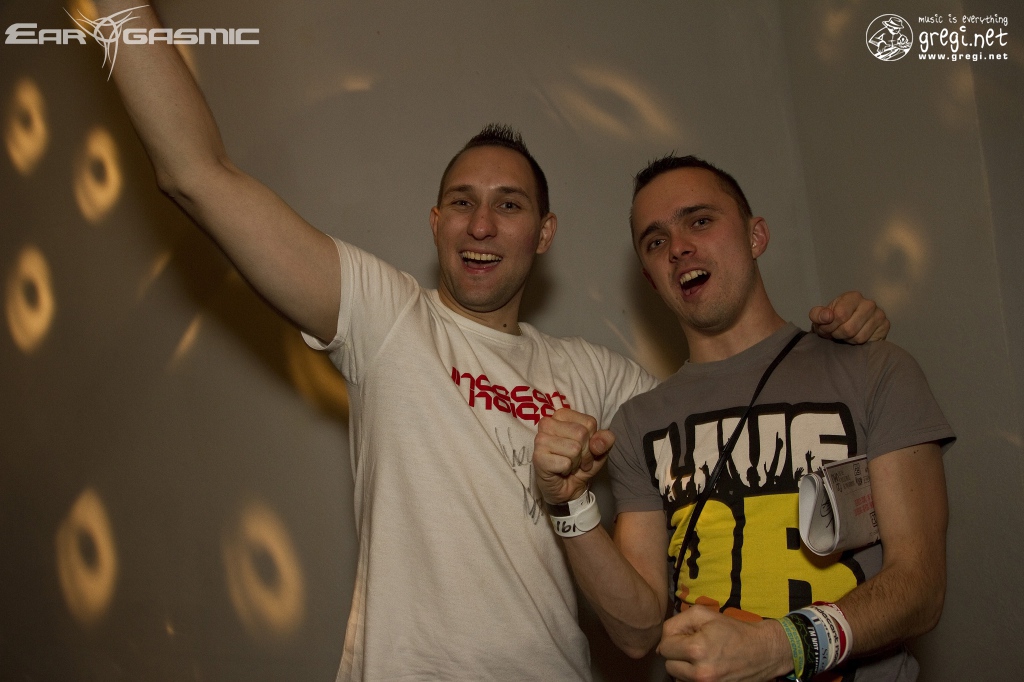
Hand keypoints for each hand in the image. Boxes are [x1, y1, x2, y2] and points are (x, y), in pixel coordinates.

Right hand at [533, 408, 613, 504]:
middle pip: (581, 434)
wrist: (569, 488)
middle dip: (585, 453)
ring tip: (569, 465)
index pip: (589, 423)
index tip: (585, 449)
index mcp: (562, 415)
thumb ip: (605, 440)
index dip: (593, 440)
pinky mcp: (538, 457)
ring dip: (576, 462)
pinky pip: (565, 463)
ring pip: (574, 449)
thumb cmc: (581, 464)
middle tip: (577, 460)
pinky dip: (567, 470)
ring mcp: (540, 440)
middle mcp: (547, 423)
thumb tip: (598, 443)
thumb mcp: (600, 449)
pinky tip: (560, 470)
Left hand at [658, 606, 790, 681]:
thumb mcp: (703, 614)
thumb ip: (676, 622)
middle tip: (694, 645)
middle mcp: (700, 674)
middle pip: (668, 665)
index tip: (688, 634)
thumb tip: (661, 643)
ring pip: (677, 677)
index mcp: (697, 650)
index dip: (673, 638)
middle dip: (677, 654)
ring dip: (683, 667)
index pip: (664, 647)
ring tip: (701, 656)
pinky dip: (692, 677)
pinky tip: (704, 666)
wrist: (763, 652)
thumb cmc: (733, 630)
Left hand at [810, 291, 889, 342]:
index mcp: (853, 297)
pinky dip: (856, 343)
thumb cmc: (833, 320)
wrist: (846, 327)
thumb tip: (827, 317)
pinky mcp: (885, 326)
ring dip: (846, 340)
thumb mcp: (820, 316)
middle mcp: (869, 303)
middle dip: (837, 334)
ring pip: (858, 337)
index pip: (840, 315)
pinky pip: (866, 341)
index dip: (829, 326)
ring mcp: (879, 315)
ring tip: (844, 335)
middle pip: (849, 329)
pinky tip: (854, 336)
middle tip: (834, 333)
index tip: (825, 328)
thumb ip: (817, 315)